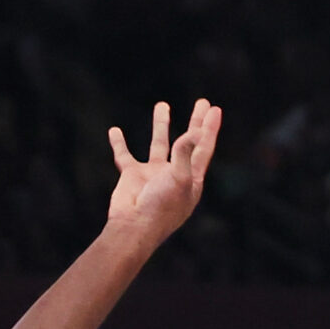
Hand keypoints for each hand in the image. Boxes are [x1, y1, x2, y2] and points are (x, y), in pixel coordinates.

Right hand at [105, 99, 221, 242]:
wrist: (133, 227)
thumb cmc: (161, 207)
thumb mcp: (179, 178)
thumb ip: (185, 153)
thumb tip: (196, 131)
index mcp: (191, 178)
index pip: (203, 148)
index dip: (209, 129)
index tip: (214, 109)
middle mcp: (174, 174)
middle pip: (186, 142)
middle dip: (195, 122)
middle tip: (202, 101)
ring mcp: (153, 175)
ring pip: (158, 144)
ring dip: (161, 124)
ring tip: (162, 104)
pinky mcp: (132, 176)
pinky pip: (125, 155)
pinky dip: (119, 143)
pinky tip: (115, 131)